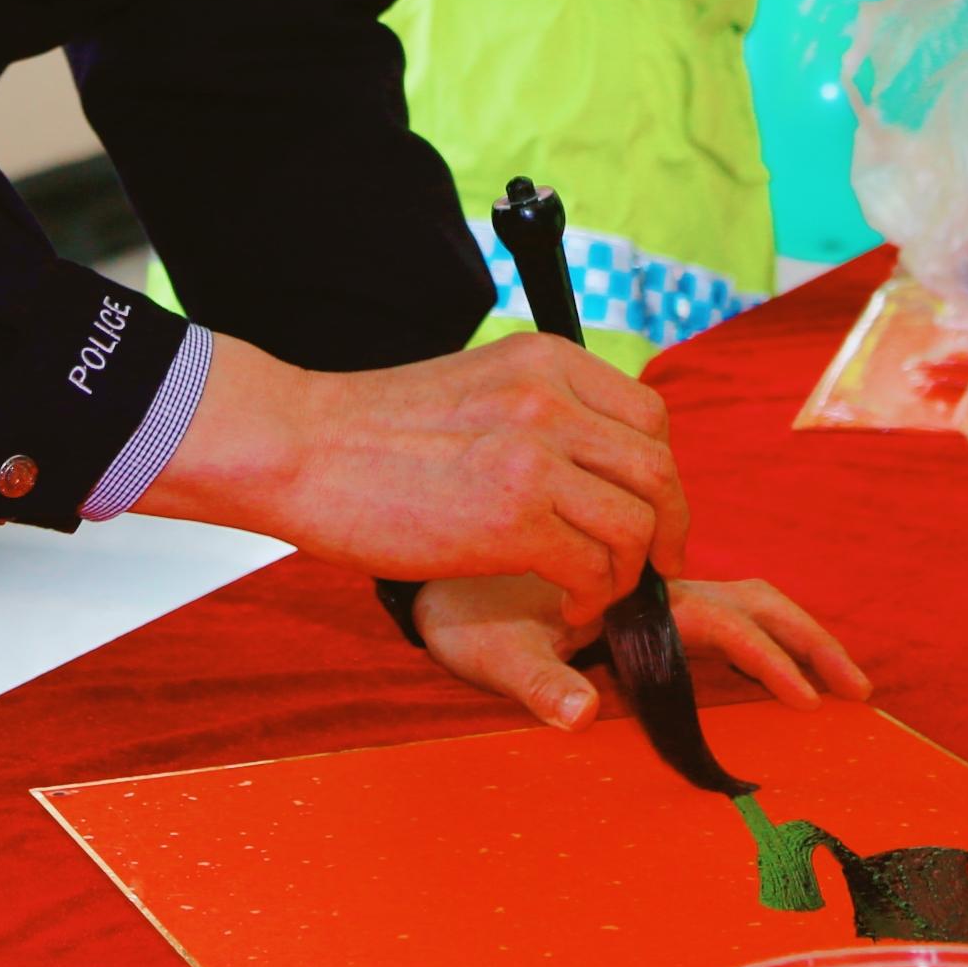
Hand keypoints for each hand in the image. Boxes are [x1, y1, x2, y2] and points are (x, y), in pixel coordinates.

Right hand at [136, 334, 686, 624]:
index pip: (650, 415)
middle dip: (666, 530)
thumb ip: (542, 409)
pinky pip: (594, 570)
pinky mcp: (512, 521)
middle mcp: (551, 400)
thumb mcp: (479, 386)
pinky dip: (592, 599)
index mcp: (547, 361)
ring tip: (594, 592)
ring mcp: (534, 458)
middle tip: (651, 567)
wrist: (300, 447)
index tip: (646, 512)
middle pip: (658, 471)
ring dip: (629, 573)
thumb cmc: (374, 430)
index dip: (659, 474)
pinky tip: (566, 606)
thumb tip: (596, 460)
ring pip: (636, 526)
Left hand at [410, 574, 873, 729]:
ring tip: (842, 679)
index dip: (767, 657)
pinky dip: (762, 633)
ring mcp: (651, 597)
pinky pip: (717, 612)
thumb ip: (534, 681)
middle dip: (808, 641)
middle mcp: (651, 588)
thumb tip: (580, 717)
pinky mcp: (642, 608)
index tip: (806, 700)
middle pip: (752, 602)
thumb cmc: (460, 608)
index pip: (721, 619)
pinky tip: (785, 666)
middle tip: (859, 689)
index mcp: (630, 591)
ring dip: (794, 634)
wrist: (435, 561)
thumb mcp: (488, 650)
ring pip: (741, 600)